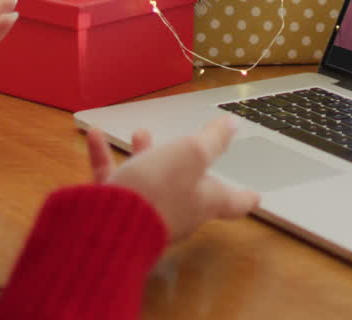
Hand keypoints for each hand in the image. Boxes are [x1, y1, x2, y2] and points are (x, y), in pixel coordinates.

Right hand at [85, 116, 259, 242]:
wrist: (107, 225)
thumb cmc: (158, 189)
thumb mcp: (192, 153)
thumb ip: (212, 140)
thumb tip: (232, 126)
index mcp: (204, 201)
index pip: (233, 201)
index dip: (245, 196)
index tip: (256, 197)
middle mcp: (177, 211)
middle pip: (187, 187)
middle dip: (186, 163)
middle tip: (188, 147)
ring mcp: (144, 214)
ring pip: (149, 180)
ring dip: (145, 153)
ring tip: (139, 134)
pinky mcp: (114, 212)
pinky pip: (112, 179)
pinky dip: (104, 157)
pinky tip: (95, 137)